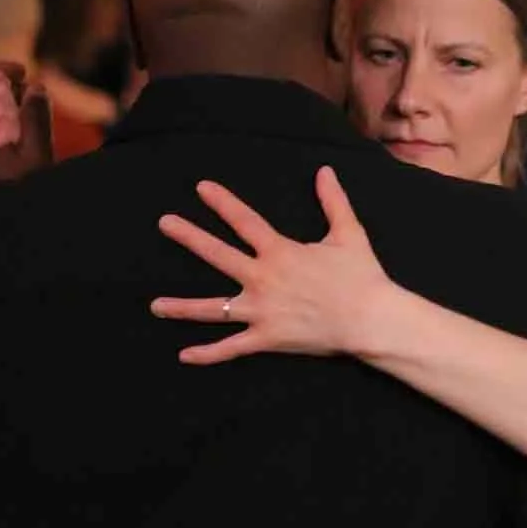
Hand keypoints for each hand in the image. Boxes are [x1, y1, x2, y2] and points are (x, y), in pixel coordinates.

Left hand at [151, 166, 395, 364]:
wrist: (371, 319)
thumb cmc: (362, 277)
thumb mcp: (348, 234)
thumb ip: (333, 202)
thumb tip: (325, 172)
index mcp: (280, 252)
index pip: (244, 221)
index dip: (222, 202)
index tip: (200, 188)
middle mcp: (263, 278)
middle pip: (217, 255)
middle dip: (188, 237)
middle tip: (164, 223)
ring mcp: (261, 311)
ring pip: (213, 309)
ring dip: (182, 307)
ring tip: (155, 305)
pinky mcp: (267, 338)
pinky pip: (232, 348)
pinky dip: (208, 354)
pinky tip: (184, 355)